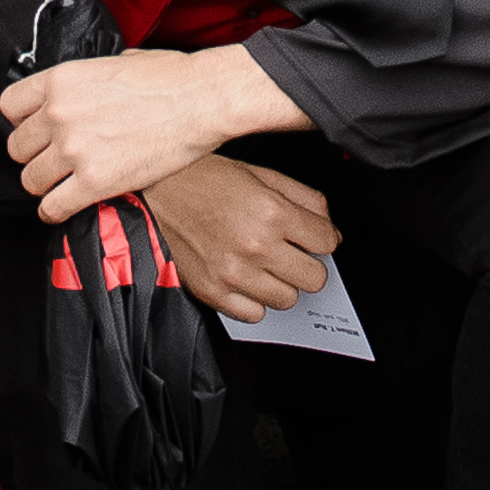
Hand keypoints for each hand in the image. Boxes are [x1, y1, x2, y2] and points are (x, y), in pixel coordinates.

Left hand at [1, 41, 301, 221]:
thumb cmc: (170, 78)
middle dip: (35, 155)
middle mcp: (58, 114)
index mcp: (61, 80)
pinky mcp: (93, 182)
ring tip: (64, 182)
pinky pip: (52, 208)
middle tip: (54, 158)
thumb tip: (84, 91)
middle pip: (17, 147)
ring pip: (31, 180)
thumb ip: (86, 80)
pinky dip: (54, 211)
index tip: (35, 130)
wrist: (202, 100)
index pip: (9, 107)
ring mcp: (73, 150)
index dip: (22, 122)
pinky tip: (65, 205)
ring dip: (46, 184)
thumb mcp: (116, 62)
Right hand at [140, 154, 337, 321]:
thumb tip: (330, 227)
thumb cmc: (208, 178)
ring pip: (287, 299)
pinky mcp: (213, 292)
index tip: (313, 236)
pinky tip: (247, 279)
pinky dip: (255, 300)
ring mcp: (233, 273)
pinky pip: (255, 315)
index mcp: (272, 212)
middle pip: (314, 278)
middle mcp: (255, 245)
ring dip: (282, 283)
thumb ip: (304, 198)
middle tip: (292, 252)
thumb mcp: (263, 174)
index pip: (327, 242)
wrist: (159, 190)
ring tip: (265, 264)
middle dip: (308, 263)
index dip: (323, 237)